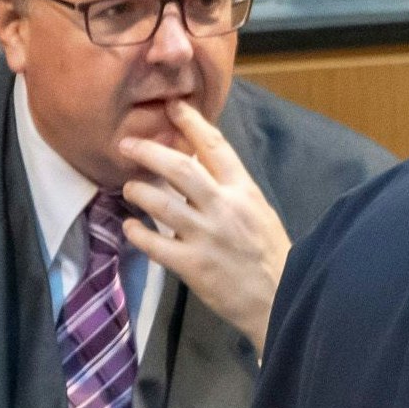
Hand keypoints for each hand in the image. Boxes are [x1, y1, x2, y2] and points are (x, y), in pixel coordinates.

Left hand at [118, 100, 289, 350]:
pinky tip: (130, 228)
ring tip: (129, 189)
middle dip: (148, 151)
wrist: (282, 301)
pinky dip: (137, 233)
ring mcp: (207, 236)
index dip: (191, 122)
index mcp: (245, 192)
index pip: (216, 147)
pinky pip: (154, 244)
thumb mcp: (260, 213)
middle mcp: (225, 208)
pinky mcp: (193, 265)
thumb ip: (233, 190)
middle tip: (126, 145)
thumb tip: (201, 165)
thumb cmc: (271, 255)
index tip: (171, 107)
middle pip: (180, 167)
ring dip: (138, 191)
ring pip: (160, 203)